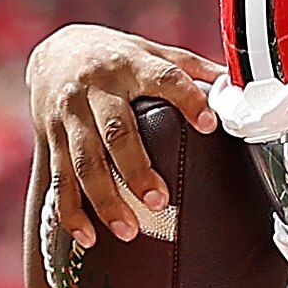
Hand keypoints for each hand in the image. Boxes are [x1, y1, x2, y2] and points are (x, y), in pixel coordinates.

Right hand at [29, 23, 227, 260]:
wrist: (53, 53)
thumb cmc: (112, 56)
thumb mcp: (149, 50)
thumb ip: (189, 66)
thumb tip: (235, 84)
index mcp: (129, 64)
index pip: (163, 78)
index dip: (186, 99)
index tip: (208, 124)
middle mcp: (96, 90)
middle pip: (116, 133)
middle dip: (137, 170)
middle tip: (160, 202)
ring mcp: (70, 117)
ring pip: (84, 163)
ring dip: (105, 200)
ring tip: (129, 230)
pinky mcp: (52, 139)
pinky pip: (59, 180)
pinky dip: (71, 212)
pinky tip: (89, 237)